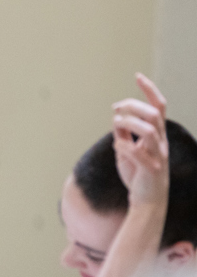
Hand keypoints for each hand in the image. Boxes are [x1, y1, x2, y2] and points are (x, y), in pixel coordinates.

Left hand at [111, 73, 169, 208]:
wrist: (146, 201)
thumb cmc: (137, 175)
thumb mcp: (126, 150)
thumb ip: (123, 134)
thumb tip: (116, 115)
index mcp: (156, 135)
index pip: (158, 107)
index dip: (149, 90)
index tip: (137, 76)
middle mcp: (161, 142)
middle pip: (154, 115)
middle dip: (134, 106)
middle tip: (117, 107)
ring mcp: (158, 156)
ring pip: (150, 131)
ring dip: (130, 124)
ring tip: (116, 124)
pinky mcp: (151, 170)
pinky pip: (141, 154)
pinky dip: (126, 147)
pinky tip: (117, 145)